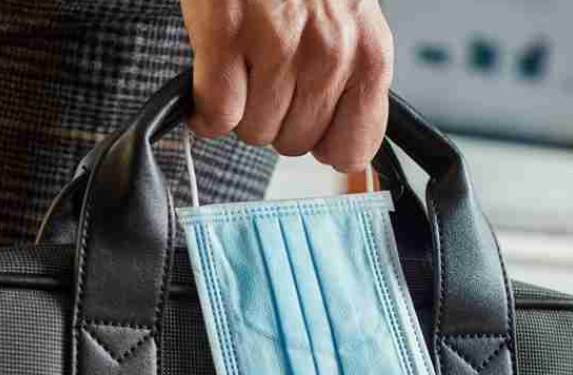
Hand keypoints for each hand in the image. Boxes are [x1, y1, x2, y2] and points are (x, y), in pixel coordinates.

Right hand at [181, 0, 393, 172]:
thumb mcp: (350, 23)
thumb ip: (352, 82)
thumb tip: (346, 153)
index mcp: (368, 55)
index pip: (352, 148)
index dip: (323, 143)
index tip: (310, 128)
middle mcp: (329, 54)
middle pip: (295, 143)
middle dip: (277, 118)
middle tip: (268, 77)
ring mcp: (278, 46)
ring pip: (254, 131)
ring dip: (241, 108)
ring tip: (243, 66)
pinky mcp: (227, 34)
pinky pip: (216, 112)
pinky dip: (204, 108)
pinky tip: (211, 81)